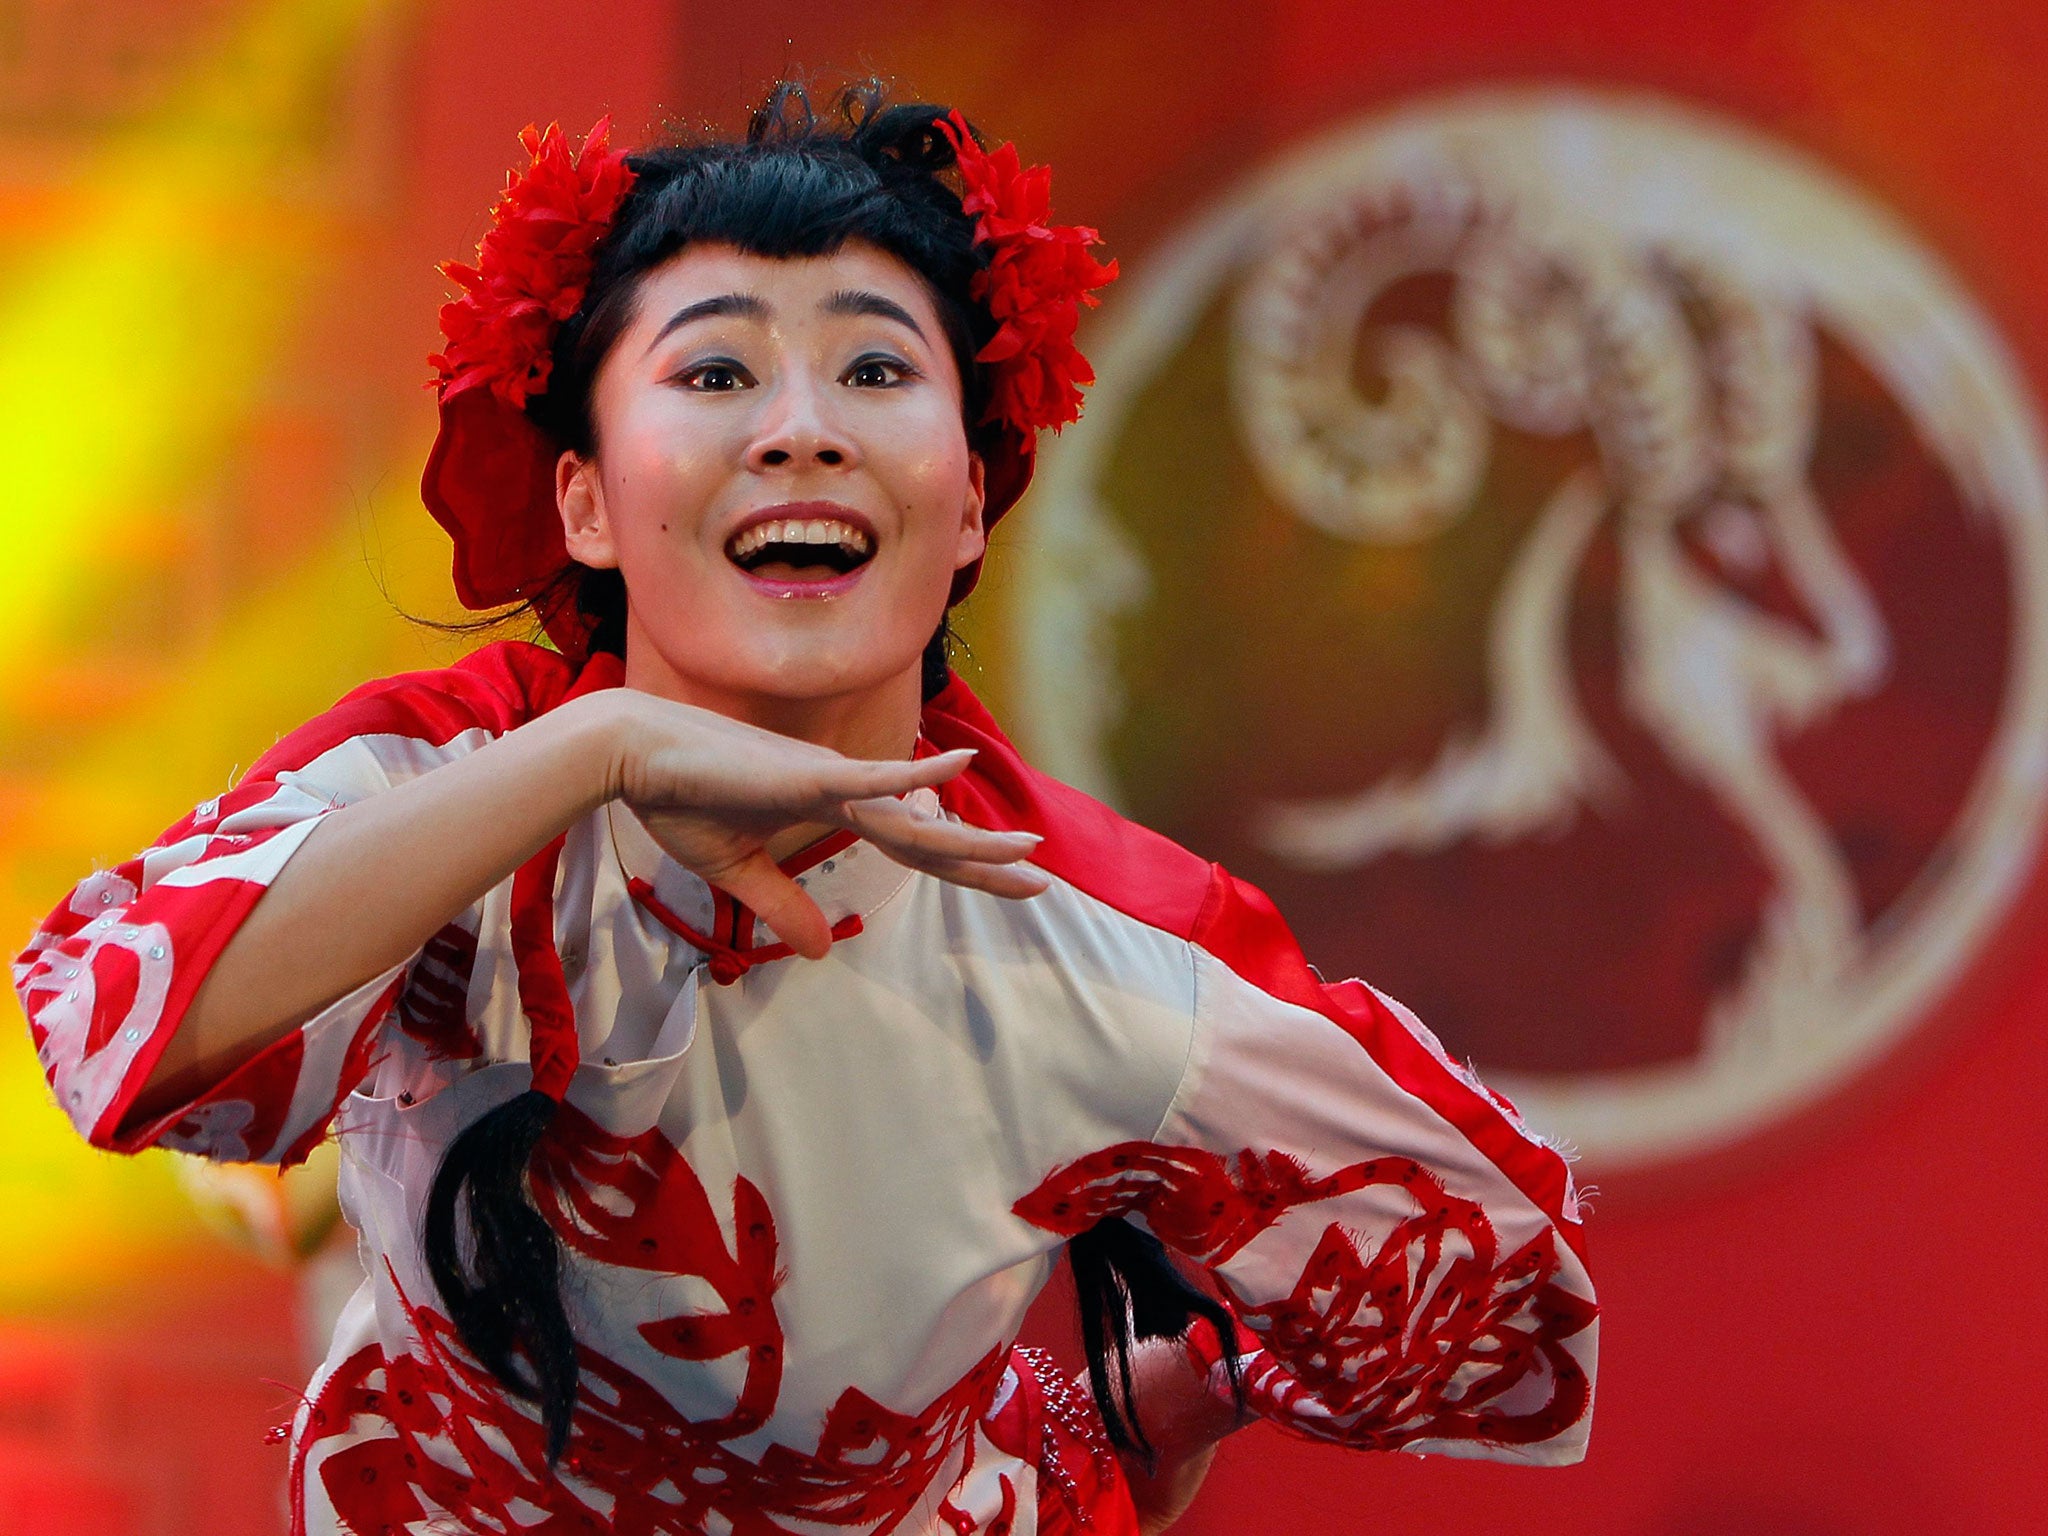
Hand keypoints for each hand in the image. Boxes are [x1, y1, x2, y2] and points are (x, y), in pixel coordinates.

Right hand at [599, 691, 1046, 957]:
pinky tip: (954, 765)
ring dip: (968, 836)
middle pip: (927, 835)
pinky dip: (911, 775)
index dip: (960, 866)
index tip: (1009, 883)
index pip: (911, 845)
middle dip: (985, 860)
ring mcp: (828, 779)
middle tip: (1041, 881)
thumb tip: (822, 953)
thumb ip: (782, 908)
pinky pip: (867, 778)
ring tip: (1025, 848)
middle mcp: (843, 790)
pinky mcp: (805, 774)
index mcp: (831, 809)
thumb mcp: (737, 874)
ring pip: (911, 817)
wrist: (634, 756)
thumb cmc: (680, 800)